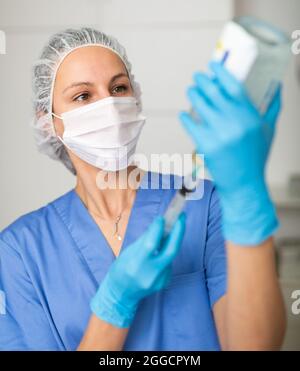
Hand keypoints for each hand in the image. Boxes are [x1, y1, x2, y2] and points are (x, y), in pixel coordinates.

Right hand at [90, 213, 185, 327]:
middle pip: (171, 251)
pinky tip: (161, 249)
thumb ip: (145, 240)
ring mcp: (159, 280)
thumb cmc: (121, 270)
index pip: (151, 245)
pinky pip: (169, 263)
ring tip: (172, 227)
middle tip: (181, 217)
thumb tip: (159, 224)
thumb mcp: (128, 253)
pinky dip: (167, 252)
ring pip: (170, 256)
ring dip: (173, 240)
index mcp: (136, 265)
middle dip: (178, 232)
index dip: (158, 229)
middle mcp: (150, 274)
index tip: (162, 217)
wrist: (121, 294)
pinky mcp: (165, 282)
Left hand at [180, 61, 280, 244]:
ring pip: (200, 106)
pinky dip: (185, 118)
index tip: (212, 65)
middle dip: (202, 81)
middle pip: (213, 92)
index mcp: (250, 116)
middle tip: (197, 77)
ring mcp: (219, 134)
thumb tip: (276, 85)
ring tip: (191, 91)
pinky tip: (184, 114)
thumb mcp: (268, 130)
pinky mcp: (205, 145)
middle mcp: (235, 122)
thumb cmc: (256, 157)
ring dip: (193, 95)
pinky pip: (191, 125)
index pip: (233, 86)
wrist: (244, 184)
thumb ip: (272, 106)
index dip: (221, 72)